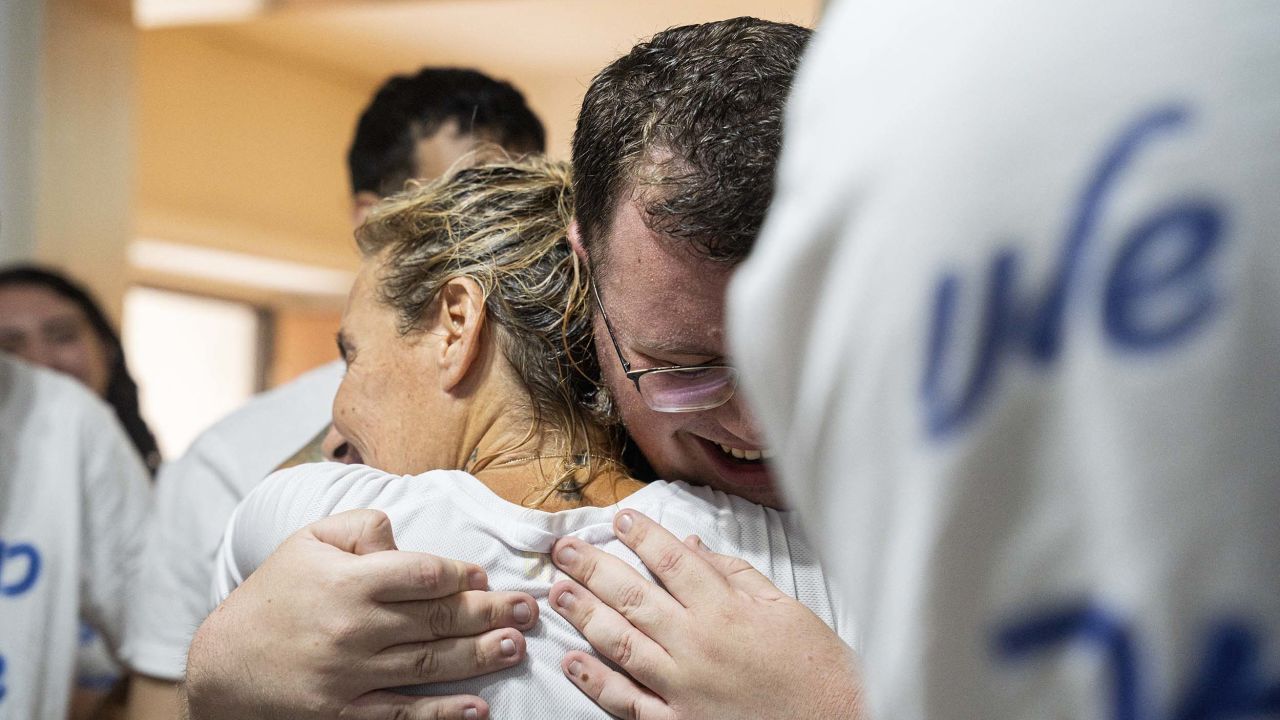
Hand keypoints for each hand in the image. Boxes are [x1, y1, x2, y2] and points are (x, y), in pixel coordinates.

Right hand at [185, 509, 538, 719]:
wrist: (223, 665)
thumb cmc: (274, 595)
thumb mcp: (308, 541)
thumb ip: (361, 527)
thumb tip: (404, 537)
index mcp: (350, 581)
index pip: (422, 574)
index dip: (461, 574)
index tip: (485, 577)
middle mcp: (355, 628)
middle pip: (436, 619)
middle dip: (489, 613)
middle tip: (529, 610)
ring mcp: (350, 675)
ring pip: (428, 665)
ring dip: (479, 657)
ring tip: (515, 646)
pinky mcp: (345, 714)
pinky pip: (402, 715)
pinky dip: (441, 714)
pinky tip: (476, 708)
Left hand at [549, 510, 861, 719]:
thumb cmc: (815, 667)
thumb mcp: (783, 607)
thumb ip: (733, 574)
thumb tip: (690, 544)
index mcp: (726, 609)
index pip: (671, 561)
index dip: (641, 536)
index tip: (619, 519)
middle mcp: (698, 645)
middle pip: (633, 597)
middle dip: (593, 568)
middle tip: (563, 549)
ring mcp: (684, 688)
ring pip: (620, 644)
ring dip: (583, 615)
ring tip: (557, 591)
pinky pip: (627, 701)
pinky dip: (596, 682)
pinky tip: (572, 661)